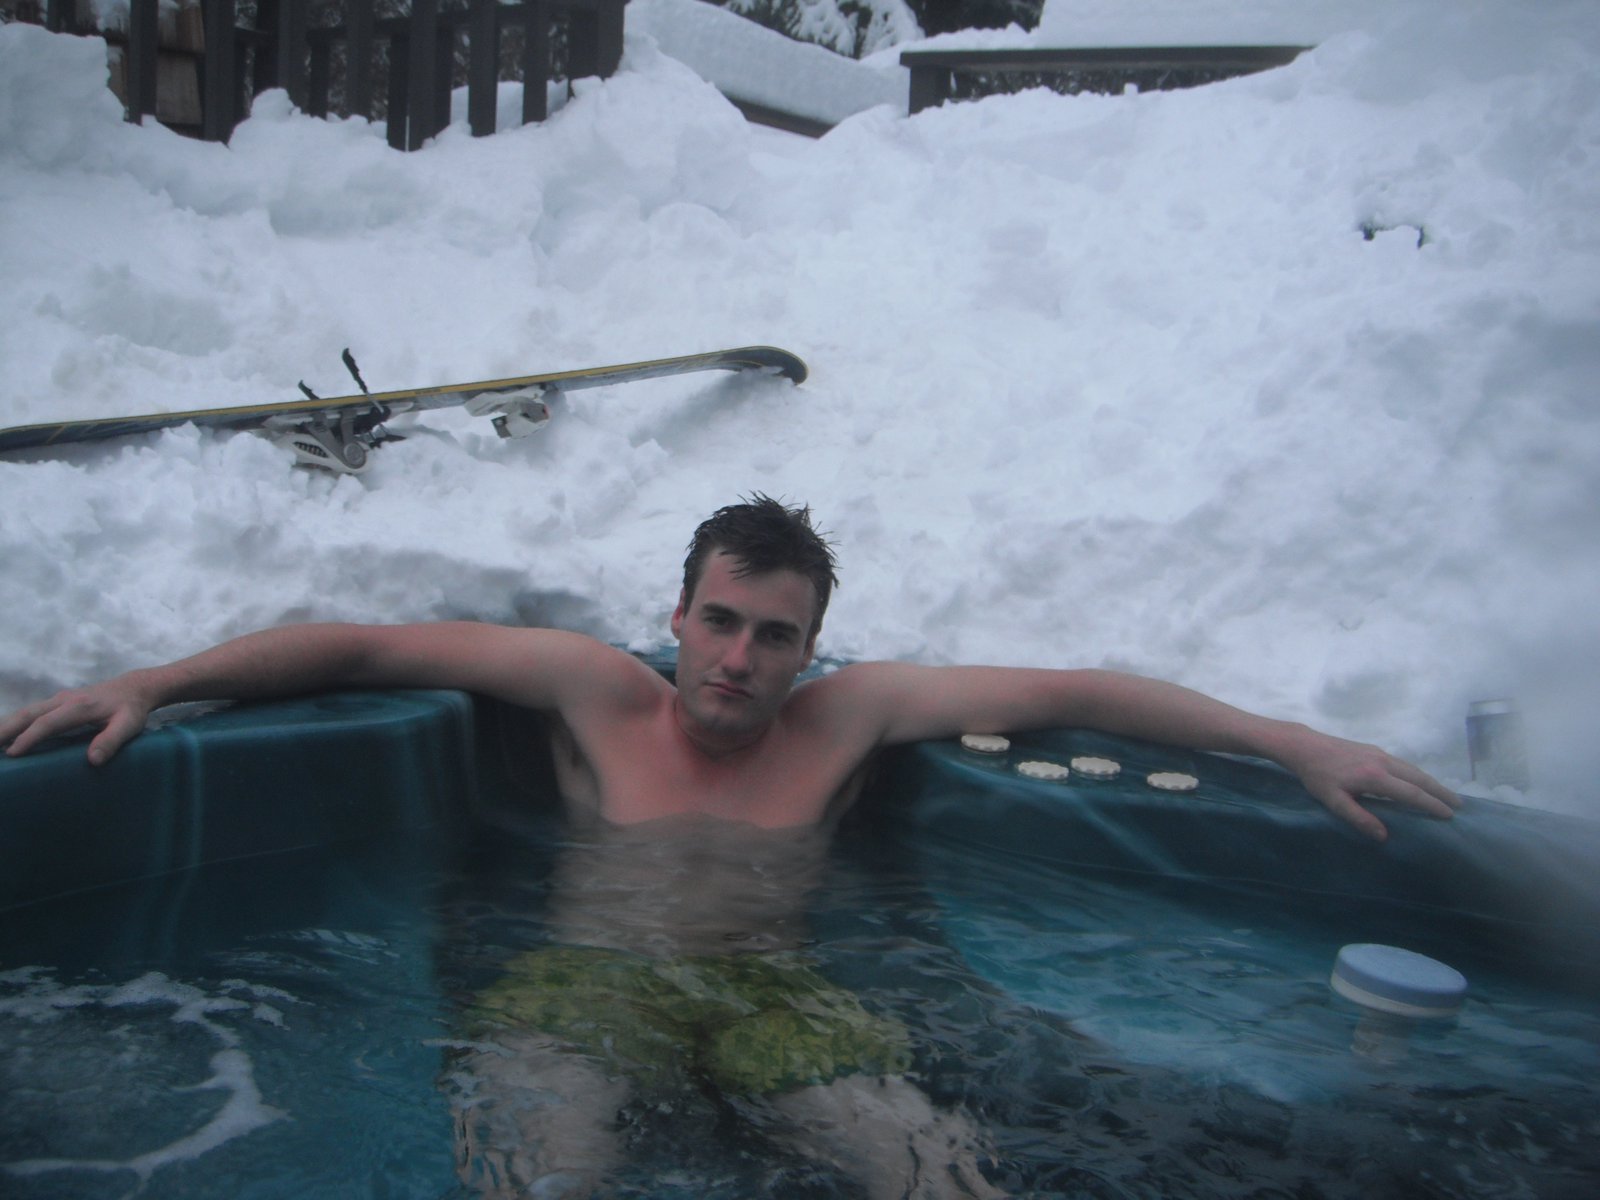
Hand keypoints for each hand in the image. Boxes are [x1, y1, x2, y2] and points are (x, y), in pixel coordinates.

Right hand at [0, 676, 157, 765]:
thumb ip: (112, 741)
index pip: (48, 723)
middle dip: (5, 729)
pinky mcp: (56, 703)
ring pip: (25, 711)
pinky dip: (14, 722)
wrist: (133, 688)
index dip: (30, 737)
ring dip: (5, 725)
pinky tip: (5, 734)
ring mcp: (58, 700)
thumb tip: (93, 760)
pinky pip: (31, 713)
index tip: (13, 753)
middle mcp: (64, 700)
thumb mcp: (129, 725)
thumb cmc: (131, 709)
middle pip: (28, 713)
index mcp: (79, 706)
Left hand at [1273, 726, 1460, 841]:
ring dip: (1431, 782)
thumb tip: (1384, 836)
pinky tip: (1419, 781)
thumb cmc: (1317, 776)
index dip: (1431, 805)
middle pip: (1419, 778)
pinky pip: (1403, 764)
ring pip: (1413, 769)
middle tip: (1459, 805)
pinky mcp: (1374, 750)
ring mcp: (1380, 753)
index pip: (1411, 793)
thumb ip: (1358, 818)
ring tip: (1445, 795)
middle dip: (1441, 792)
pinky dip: (1418, 774)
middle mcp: (1383, 762)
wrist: (1305, 746)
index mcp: (1375, 777)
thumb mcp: (1333, 800)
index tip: (1449, 815)